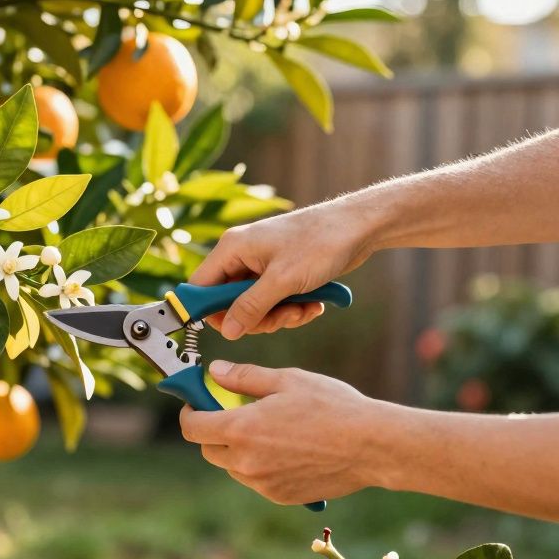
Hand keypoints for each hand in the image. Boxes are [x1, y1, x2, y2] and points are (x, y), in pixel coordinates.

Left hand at [179, 360, 391, 505]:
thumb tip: (215, 371)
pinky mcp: (279, 497)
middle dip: (214, 431)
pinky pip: (256, 480)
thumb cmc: (332, 407)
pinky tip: (286, 449)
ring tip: (268, 431)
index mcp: (241, 430)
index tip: (199, 402)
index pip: (192, 428)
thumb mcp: (286, 381)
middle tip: (235, 413)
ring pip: (232, 467)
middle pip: (208, 449)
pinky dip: (260, 466)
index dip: (190, 412)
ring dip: (237, 450)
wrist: (371, 446)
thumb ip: (244, 377)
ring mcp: (262, 484)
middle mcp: (246, 462)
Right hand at [191, 201, 377, 338]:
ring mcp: (261, 266)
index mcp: (232, 248)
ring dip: (279, 316)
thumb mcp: (283, 280)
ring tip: (303, 308)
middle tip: (282, 316)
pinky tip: (313, 305)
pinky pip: (273, 303)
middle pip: (228, 303)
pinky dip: (291, 309)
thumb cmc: (320, 242)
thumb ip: (251, 307)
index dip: (208, 311)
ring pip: (254, 308)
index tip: (228, 330)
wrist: (358, 228)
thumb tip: (227, 331)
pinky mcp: (280, 274)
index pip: (200, 287)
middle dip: (256, 318)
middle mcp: (241, 256)